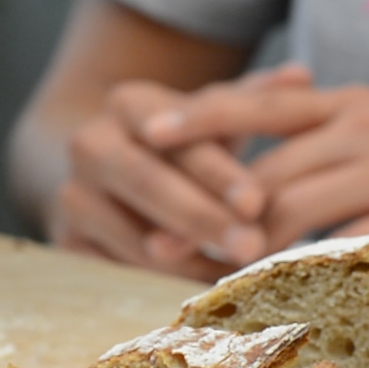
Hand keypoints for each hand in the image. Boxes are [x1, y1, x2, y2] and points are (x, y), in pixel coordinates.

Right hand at [47, 64, 311, 280]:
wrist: (103, 178)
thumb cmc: (179, 148)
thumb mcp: (210, 118)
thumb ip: (252, 100)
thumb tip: (302, 75)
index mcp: (128, 103)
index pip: (176, 137)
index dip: (217, 172)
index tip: (257, 203)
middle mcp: (90, 143)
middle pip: (146, 182)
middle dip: (201, 217)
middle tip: (250, 247)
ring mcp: (72, 195)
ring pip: (130, 231)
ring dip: (185, 258)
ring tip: (235, 276)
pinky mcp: (66, 242)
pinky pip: (117, 270)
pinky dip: (159, 284)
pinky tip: (198, 291)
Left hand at [140, 83, 368, 253]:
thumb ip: (314, 132)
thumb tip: (233, 158)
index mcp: (349, 102)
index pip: (258, 101)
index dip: (200, 116)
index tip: (144, 132)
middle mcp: (366, 129)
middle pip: (266, 166)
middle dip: (210, 205)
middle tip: (159, 238)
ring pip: (296, 209)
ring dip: (247, 242)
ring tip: (203, 270)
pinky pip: (345, 248)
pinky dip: (305, 268)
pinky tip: (274, 293)